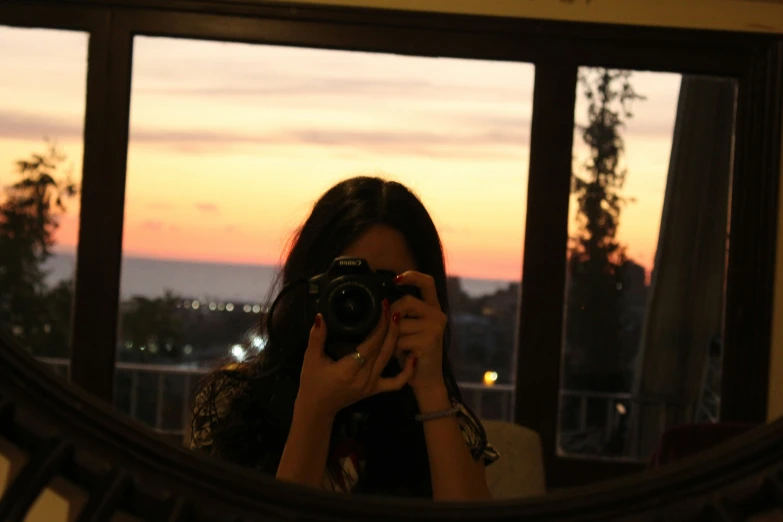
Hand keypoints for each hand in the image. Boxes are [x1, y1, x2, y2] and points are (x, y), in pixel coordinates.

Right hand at [296, 301, 415, 418]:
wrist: (317, 409)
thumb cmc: (312, 383)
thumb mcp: (310, 359)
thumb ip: (316, 338)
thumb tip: (320, 317)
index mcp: (350, 369)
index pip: (371, 343)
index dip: (380, 325)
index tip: (384, 307)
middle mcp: (365, 377)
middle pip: (383, 348)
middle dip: (390, 326)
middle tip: (393, 308)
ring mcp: (372, 384)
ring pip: (389, 359)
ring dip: (396, 339)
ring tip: (399, 321)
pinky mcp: (375, 389)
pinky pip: (396, 382)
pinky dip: (407, 371)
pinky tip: (413, 357)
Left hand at [390, 271, 447, 394]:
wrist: (426, 379)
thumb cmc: (413, 352)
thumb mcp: (409, 328)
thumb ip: (401, 312)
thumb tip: (384, 301)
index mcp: (434, 308)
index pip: (427, 283)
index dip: (411, 276)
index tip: (395, 279)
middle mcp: (438, 315)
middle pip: (406, 301)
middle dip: (391, 314)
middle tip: (391, 331)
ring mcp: (435, 328)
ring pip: (399, 323)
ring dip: (392, 337)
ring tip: (399, 348)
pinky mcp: (428, 341)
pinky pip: (399, 339)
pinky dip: (395, 350)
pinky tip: (404, 356)